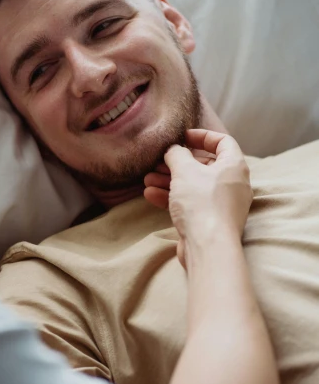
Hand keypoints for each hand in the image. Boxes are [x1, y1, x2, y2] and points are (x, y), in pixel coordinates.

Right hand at [145, 129, 251, 268]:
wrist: (209, 247)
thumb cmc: (201, 203)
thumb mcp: (184, 171)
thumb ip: (177, 154)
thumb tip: (174, 150)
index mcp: (234, 166)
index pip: (223, 142)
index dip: (202, 136)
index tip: (182, 137)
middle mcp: (232, 184)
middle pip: (204, 165)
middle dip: (178, 162)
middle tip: (159, 161)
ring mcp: (222, 204)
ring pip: (194, 186)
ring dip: (170, 180)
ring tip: (148, 179)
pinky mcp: (210, 221)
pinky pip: (191, 203)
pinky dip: (173, 198)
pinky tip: (151, 195)